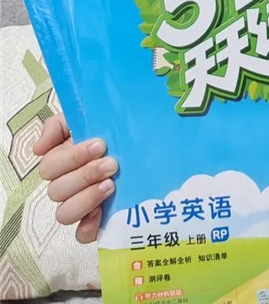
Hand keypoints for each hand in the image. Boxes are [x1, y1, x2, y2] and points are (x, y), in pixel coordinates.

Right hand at [33, 115, 116, 243]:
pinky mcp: (96, 222)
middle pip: (56, 190)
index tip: (101, 145)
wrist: (147, 145)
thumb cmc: (114, 131)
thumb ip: (59, 125)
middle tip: (112, 164)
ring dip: (85, 199)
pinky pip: (81, 235)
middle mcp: (67, 186)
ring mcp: (80, 205)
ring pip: (64, 214)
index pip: (50, 167)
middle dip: (85, 175)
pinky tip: (102, 213)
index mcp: (62, 162)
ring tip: (111, 185)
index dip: (72, 158)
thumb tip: (38, 148)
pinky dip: (88, 227)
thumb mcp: (89, 117)